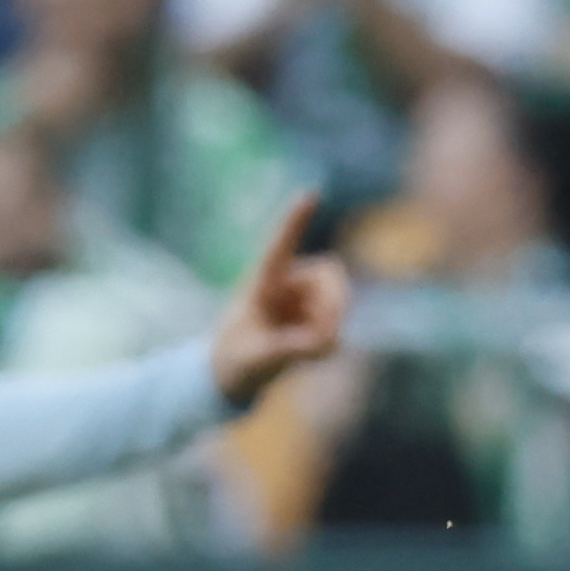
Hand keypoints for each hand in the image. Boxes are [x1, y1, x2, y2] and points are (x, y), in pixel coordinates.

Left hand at [210, 194, 353, 404]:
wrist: (231, 377)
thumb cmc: (234, 360)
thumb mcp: (257, 359)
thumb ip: (292, 349)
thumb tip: (330, 340)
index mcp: (263, 281)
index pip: (281, 245)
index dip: (296, 220)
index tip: (311, 193)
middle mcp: (287, 284)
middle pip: (330, 272)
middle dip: (336, 299)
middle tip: (329, 332)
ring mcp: (302, 301)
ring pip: (338, 299)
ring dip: (330, 324)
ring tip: (305, 349)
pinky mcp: (313, 320)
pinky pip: (337, 326)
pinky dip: (329, 342)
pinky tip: (307, 353)